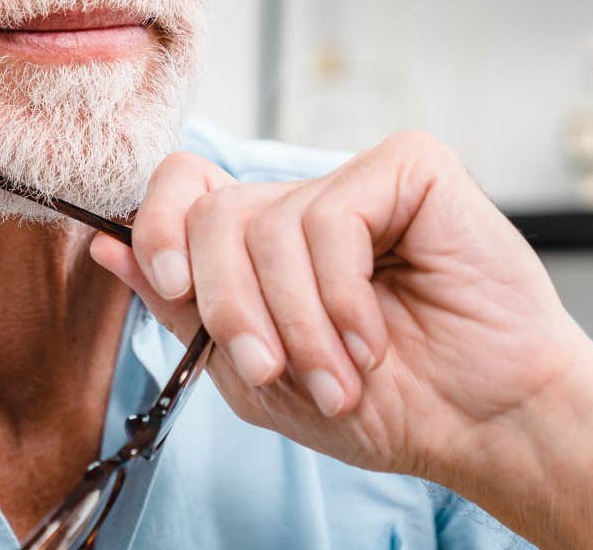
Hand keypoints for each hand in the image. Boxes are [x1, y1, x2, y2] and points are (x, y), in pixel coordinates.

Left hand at [89, 131, 592, 489]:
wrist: (487, 423)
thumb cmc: (391, 403)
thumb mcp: (257, 375)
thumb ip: (184, 310)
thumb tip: (105, 246)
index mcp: (264, 242)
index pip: (181, 188)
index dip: (158, 225)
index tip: (170, 284)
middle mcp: (305, 200)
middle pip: (211, 211)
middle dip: (229, 306)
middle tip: (268, 368)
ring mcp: (357, 179)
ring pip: (268, 225)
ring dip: (297, 323)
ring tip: (342, 373)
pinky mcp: (410, 168)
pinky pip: (331, 218)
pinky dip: (342, 296)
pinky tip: (376, 335)